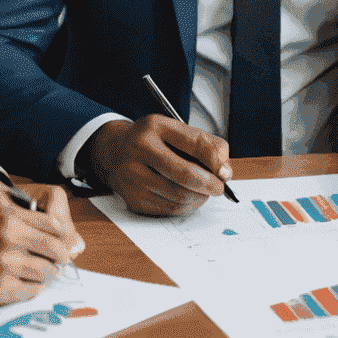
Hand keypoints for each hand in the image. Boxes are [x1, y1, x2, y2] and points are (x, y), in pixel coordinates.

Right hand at [0, 173, 82, 305]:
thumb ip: (23, 224)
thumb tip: (59, 238)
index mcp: (11, 218)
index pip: (55, 226)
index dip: (61, 238)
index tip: (60, 246)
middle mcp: (11, 238)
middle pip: (56, 250)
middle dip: (60, 260)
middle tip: (56, 266)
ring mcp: (5, 265)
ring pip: (46, 273)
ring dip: (47, 277)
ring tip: (40, 278)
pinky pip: (30, 292)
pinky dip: (32, 291)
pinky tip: (24, 287)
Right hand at [87, 116, 231, 216]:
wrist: (111, 152)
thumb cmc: (151, 140)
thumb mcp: (174, 130)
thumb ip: (204, 145)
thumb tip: (225, 172)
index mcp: (155, 127)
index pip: (194, 143)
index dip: (215, 160)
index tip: (225, 172)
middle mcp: (140, 150)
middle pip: (184, 175)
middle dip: (208, 185)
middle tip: (218, 188)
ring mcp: (133, 176)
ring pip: (177, 196)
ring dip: (198, 198)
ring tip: (203, 193)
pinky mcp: (132, 199)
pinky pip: (167, 209)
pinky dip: (184, 206)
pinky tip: (186, 198)